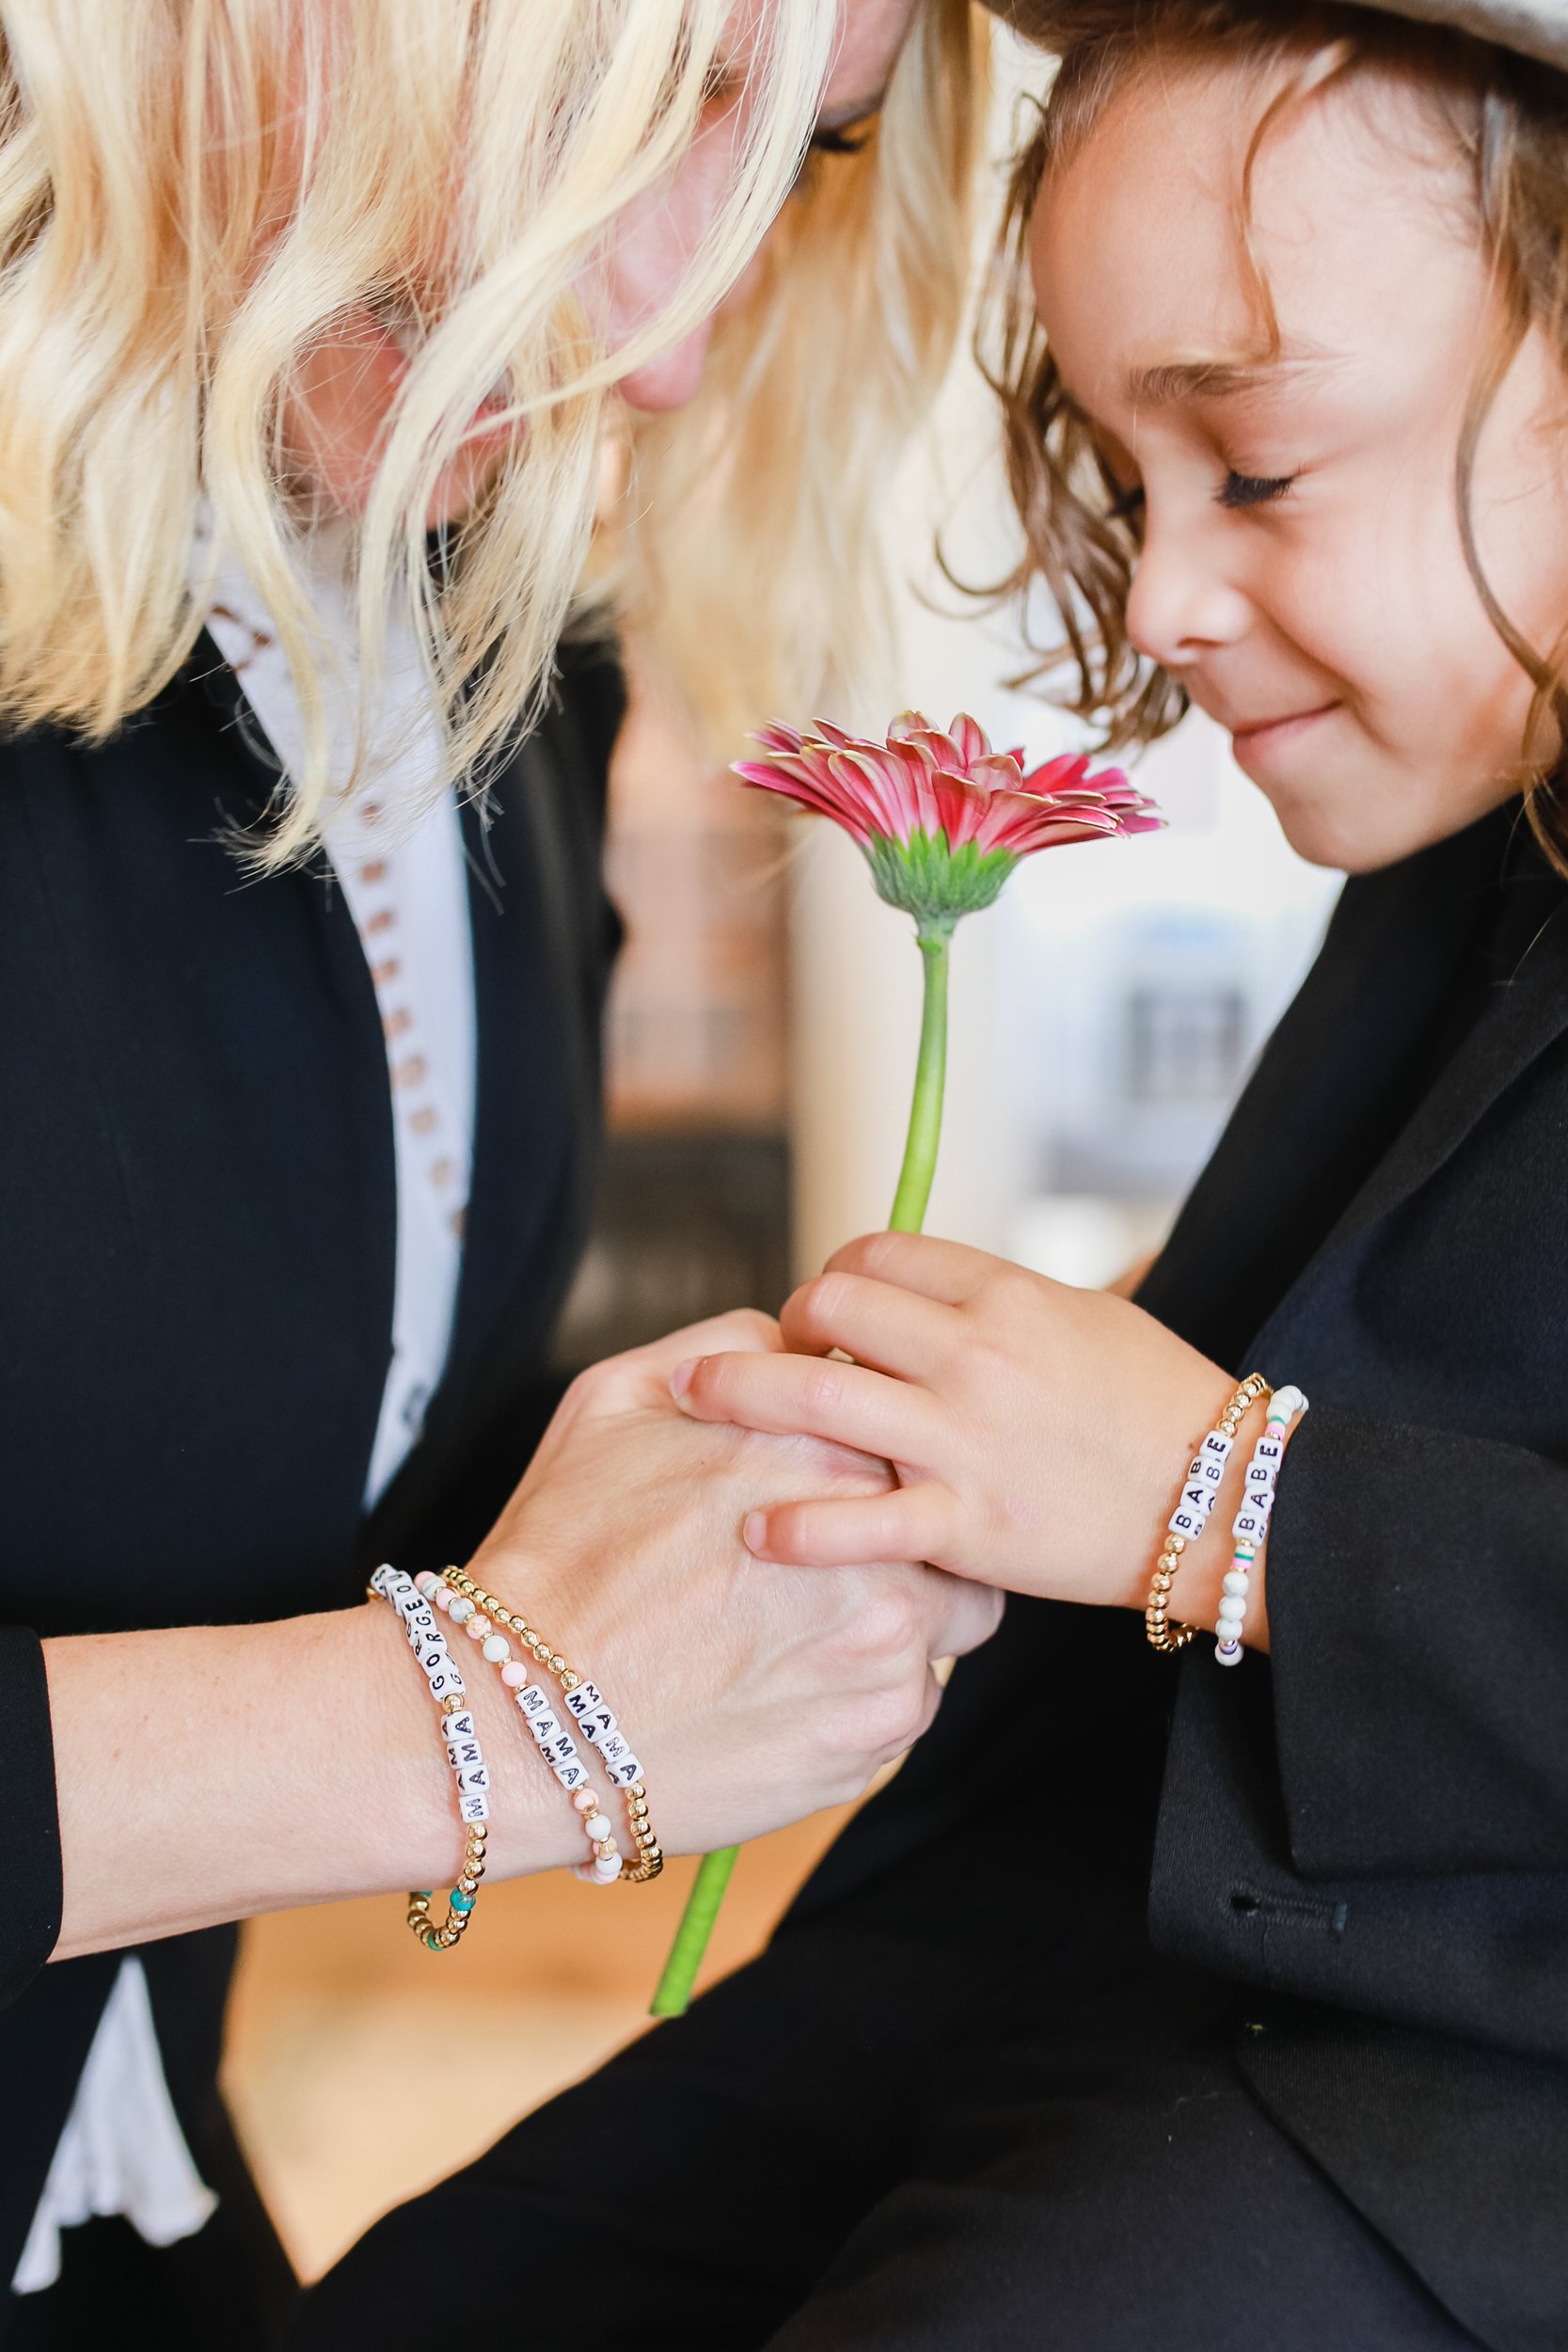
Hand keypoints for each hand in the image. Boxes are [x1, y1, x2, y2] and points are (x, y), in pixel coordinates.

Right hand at [470, 1308, 1002, 1858]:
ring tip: (798, 1632)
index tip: (836, 1479)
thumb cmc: (561, 1558)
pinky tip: (781, 1689)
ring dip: (892, 1616)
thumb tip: (799, 1341)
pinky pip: (907, 1702)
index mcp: (823, 1447)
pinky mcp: (876, 1738)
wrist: (524, 1719)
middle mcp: (877, 1544)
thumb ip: (731, 1345)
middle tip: (830, 1560)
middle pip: (944, 1520)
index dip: (871, 1453)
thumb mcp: (616, 1399)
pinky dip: (861, 1694)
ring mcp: (888, 1650)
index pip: (906, 1422)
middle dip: (902, 1532)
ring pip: (944, 1617)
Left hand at [668, 1237, 1249, 1622]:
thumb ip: (998, 1297)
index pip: (873, 1255)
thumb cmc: (1158, 1400)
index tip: (822, 1309)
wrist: (1227, 1496)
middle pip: (830, 1310)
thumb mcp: (1087, 1314)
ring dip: (740, 1395)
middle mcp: (974, 1354)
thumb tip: (932, 1277)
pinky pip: (859, 1522)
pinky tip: (756, 1529)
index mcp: (1003, 1293)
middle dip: (782, 1328)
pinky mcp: (968, 1527)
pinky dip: (798, 1527)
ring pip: (818, 1401)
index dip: (830, 1276)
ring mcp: (964, 1441)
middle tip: (766, 1356)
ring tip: (692, 1400)